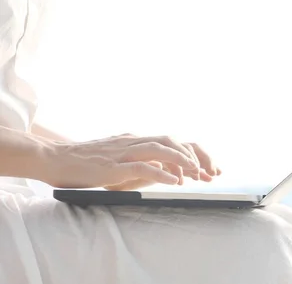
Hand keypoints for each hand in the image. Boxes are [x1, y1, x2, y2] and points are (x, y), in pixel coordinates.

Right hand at [40, 133, 220, 189]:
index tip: (208, 168)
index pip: (170, 140)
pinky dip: (161, 173)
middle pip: (171, 140)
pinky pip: (141, 166)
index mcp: (135, 140)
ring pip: (159, 149)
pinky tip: (175, 181)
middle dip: (193, 155)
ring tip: (197, 174)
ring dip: (182, 161)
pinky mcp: (112, 166)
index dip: (191, 152)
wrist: (53, 159)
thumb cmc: (84, 163)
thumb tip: (163, 171)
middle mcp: (132, 141)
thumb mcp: (117, 159)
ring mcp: (122, 152)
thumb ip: (138, 161)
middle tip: (209, 172)